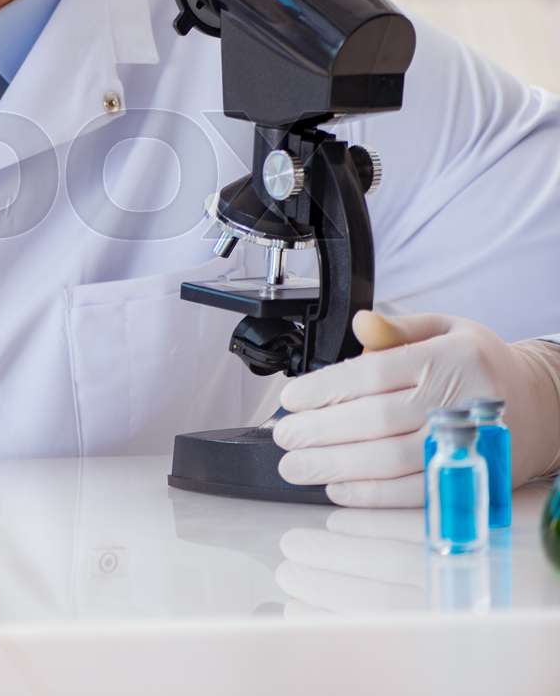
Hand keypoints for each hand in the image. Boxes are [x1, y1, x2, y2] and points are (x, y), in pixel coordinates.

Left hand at [272, 310, 559, 506]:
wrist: (542, 405)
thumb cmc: (479, 364)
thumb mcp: (444, 329)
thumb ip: (396, 329)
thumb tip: (359, 324)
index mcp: (448, 358)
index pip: (372, 374)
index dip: (324, 390)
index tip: (290, 400)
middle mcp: (460, 400)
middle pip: (376, 421)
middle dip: (321, 432)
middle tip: (284, 438)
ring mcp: (468, 443)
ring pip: (392, 460)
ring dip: (336, 466)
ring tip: (296, 466)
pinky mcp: (473, 477)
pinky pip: (416, 492)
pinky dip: (373, 494)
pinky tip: (338, 488)